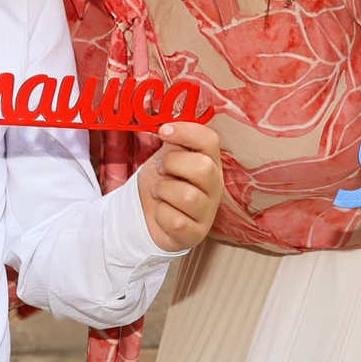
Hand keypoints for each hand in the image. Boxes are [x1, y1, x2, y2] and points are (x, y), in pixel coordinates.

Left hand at [136, 120, 223, 252]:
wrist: (146, 214)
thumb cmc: (161, 182)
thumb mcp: (165, 158)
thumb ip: (172, 142)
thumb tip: (169, 126)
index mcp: (210, 162)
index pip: (210, 140)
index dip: (187, 132)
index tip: (164, 131)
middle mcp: (215, 186)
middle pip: (203, 168)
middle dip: (172, 164)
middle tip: (161, 170)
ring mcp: (208, 212)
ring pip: (187, 196)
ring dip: (162, 191)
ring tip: (159, 193)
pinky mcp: (196, 234)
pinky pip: (176, 221)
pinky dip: (161, 214)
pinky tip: (162, 212)